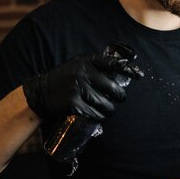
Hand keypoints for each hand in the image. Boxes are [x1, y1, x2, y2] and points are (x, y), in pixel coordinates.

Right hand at [23, 54, 139, 120]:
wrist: (39, 92)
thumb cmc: (63, 79)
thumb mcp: (77, 65)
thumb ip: (94, 67)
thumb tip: (119, 74)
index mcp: (85, 61)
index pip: (112, 63)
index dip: (128, 69)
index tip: (139, 76)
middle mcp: (82, 73)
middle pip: (112, 88)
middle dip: (120, 97)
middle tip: (119, 100)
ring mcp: (77, 88)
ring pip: (105, 104)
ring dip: (110, 110)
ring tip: (109, 110)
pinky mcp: (73, 103)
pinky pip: (94, 114)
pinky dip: (99, 117)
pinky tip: (98, 116)